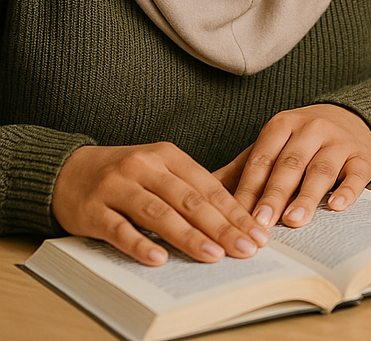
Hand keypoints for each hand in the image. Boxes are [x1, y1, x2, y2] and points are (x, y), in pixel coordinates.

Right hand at [51, 142, 269, 265]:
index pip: (208, 186)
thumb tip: (233, 220)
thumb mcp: (159, 170)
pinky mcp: (93, 210)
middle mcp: (145, 167)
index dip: (235, 211)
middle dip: (222, 227)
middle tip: (246, 249)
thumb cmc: (125, 175)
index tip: (257, 233)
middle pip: (189, 200)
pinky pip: (119, 230)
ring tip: (214, 255)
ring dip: (189, 236)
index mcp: (168, 156)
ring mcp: (118, 187)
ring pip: (159, 213)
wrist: (68, 170)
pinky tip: (159, 259)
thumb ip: (189, 189)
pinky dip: (140, 244)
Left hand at [215, 104, 370, 228]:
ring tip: (294, 220)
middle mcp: (310, 129)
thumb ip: (240, 171)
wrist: (351, 118)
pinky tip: (337, 206)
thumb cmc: (301, 142)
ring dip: (307, 196)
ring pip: (320, 168)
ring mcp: (338, 141)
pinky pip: (356, 173)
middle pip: (289, 164)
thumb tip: (197, 197)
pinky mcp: (362, 155)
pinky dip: (348, 190)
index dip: (248, 189)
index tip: (235, 217)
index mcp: (282, 125)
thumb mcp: (271, 146)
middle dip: (274, 194)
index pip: (262, 159)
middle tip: (261, 222)